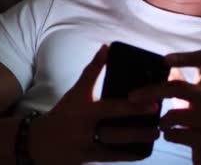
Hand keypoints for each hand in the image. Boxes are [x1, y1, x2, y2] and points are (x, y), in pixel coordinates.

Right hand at [30, 45, 160, 164]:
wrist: (41, 142)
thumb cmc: (65, 112)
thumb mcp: (77, 91)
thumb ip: (93, 71)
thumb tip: (106, 47)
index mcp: (85, 111)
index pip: (111, 107)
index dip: (132, 107)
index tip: (153, 103)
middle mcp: (86, 130)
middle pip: (114, 130)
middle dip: (138, 129)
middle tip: (159, 123)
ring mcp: (87, 147)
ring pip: (115, 148)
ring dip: (136, 142)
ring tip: (156, 136)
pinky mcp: (88, 160)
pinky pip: (111, 159)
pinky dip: (127, 156)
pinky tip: (143, 153)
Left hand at [129, 50, 200, 164]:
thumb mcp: (194, 98)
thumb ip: (179, 81)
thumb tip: (155, 65)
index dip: (184, 56)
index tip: (164, 59)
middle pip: (180, 87)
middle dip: (153, 91)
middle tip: (133, 97)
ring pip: (178, 115)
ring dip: (162, 119)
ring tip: (160, 123)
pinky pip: (180, 135)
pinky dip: (168, 134)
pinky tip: (167, 134)